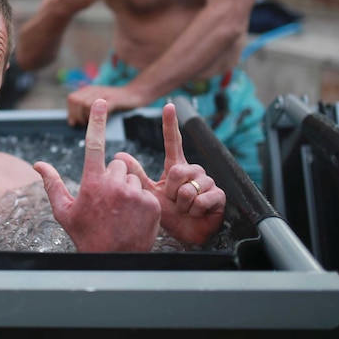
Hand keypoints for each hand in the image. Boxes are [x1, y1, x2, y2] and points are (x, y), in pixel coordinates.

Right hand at [35, 98, 159, 251]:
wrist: (113, 261)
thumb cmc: (85, 235)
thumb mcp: (64, 211)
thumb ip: (52, 184)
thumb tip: (38, 164)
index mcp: (92, 183)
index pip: (95, 143)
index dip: (97, 120)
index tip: (100, 102)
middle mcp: (114, 184)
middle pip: (118, 164)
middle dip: (114, 176)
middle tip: (108, 199)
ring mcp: (135, 193)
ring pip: (133, 177)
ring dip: (128, 187)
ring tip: (121, 210)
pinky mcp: (151, 203)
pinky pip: (146, 191)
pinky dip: (141, 201)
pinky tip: (132, 216)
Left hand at [66, 84, 145, 126]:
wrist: (134, 94)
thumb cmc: (115, 103)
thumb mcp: (97, 105)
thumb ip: (83, 112)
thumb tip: (71, 122)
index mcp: (88, 91)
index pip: (71, 99)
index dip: (72, 112)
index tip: (77, 122)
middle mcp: (94, 90)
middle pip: (76, 101)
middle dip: (78, 115)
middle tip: (86, 124)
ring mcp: (104, 94)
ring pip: (86, 104)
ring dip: (87, 117)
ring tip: (95, 123)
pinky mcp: (114, 99)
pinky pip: (102, 107)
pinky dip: (100, 116)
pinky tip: (105, 120)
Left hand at [116, 103, 225, 244]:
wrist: (187, 233)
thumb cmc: (170, 213)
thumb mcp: (149, 193)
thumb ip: (136, 175)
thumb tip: (119, 156)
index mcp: (177, 166)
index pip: (174, 142)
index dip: (170, 124)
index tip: (169, 105)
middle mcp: (193, 170)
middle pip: (179, 171)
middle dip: (173, 191)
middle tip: (175, 201)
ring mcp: (207, 182)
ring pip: (189, 188)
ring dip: (183, 204)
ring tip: (186, 209)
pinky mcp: (218, 195)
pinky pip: (200, 200)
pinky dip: (195, 211)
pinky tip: (197, 213)